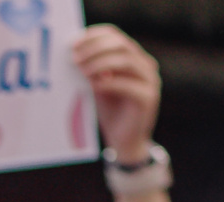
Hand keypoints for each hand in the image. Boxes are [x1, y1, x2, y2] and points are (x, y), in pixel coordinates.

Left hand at [71, 24, 161, 164]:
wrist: (125, 142)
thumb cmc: (110, 112)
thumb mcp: (98, 86)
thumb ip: (93, 70)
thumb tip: (75, 53)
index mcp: (134, 58)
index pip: (115, 36)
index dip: (94, 36)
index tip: (73, 43)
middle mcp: (145, 65)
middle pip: (121, 44)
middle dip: (95, 48)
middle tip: (75, 57)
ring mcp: (150, 81)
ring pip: (126, 61)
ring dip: (100, 63)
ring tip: (82, 70)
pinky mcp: (148, 98)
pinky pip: (127, 85)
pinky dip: (108, 83)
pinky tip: (93, 86)